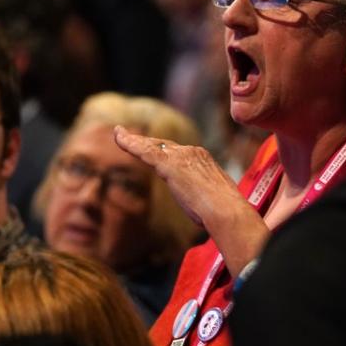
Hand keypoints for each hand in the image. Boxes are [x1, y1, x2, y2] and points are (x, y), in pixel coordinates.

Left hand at [113, 125, 268, 274]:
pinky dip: (130, 143)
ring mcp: (181, 156)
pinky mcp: (170, 164)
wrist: (226, 210)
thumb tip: (200, 203)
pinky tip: (119, 137)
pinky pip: (144, 151)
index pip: (178, 151)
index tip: (153, 147)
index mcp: (203, 158)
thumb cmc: (223, 211)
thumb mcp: (212, 196)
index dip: (163, 149)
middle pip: (162, 144)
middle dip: (145, 141)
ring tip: (119, 134)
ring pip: (151, 145)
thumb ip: (202, 192)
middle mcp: (192, 152)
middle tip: (129, 136)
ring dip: (133, 140)